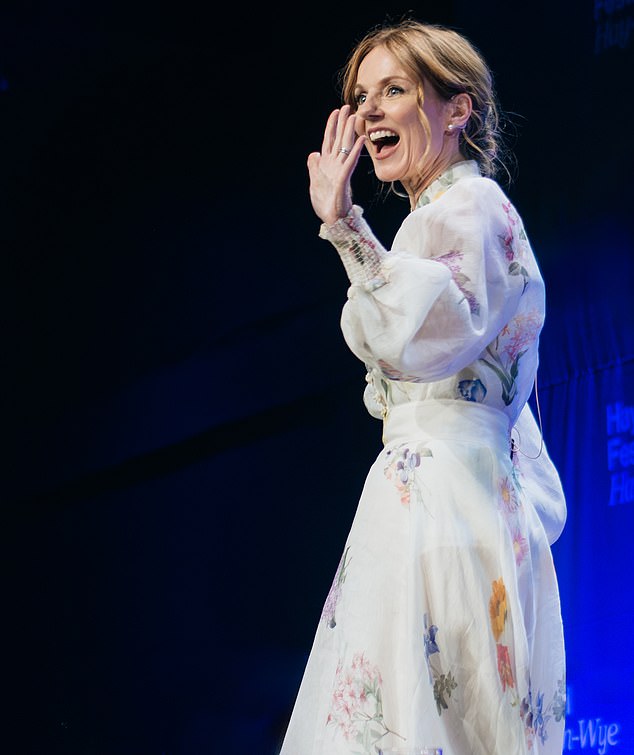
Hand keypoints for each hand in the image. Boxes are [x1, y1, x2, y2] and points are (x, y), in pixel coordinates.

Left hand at [307, 104, 365, 225]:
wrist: (332, 220)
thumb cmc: (326, 204)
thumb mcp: (314, 183)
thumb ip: (314, 167)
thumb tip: (313, 153)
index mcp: (327, 165)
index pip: (329, 141)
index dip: (331, 126)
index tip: (335, 112)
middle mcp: (335, 164)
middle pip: (339, 140)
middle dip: (342, 123)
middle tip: (348, 107)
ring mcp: (341, 170)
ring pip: (346, 147)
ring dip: (350, 131)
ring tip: (354, 117)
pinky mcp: (344, 179)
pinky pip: (350, 162)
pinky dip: (354, 151)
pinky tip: (360, 140)